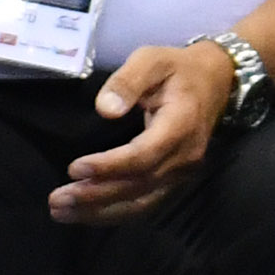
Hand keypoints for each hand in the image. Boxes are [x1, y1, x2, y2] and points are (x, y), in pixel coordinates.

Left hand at [53, 41, 233, 225]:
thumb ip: (128, 80)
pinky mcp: (175, 179)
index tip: (73, 168)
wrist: (217, 82)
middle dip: (96, 194)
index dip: (110, 166)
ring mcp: (183, 172)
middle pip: (139, 184)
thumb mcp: (152, 60)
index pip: (145, 155)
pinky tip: (85, 214)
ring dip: (100, 211)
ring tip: (61, 212)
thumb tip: (105, 110)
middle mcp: (186, 155)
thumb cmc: (177, 70)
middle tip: (56, 199)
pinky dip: (114, 213)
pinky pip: (145, 203)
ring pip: (141, 201)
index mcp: (181, 124)